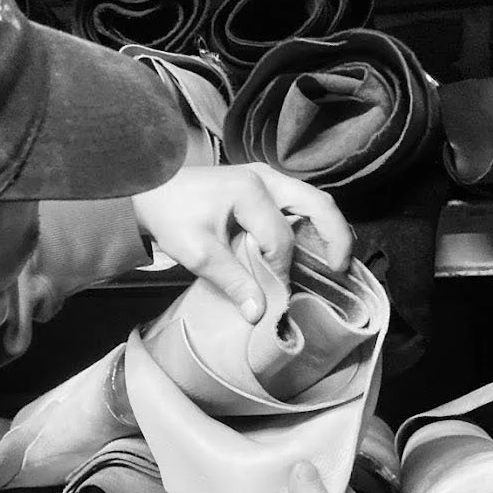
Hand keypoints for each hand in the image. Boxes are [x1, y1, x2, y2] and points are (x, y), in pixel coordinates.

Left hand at [130, 161, 351, 321]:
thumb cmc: (171, 217)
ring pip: (314, 200)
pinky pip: (299, 202)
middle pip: (319, 204)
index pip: (281, 239)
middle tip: (341, 269)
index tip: (277, 296)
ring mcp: (267, 177)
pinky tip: (311, 247)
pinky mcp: (264, 183)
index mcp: (251, 191)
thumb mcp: (198, 254)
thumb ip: (232, 281)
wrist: (151, 191)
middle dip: (337, 237)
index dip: (282, 271)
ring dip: (327, 229)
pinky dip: (311, 223)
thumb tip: (259, 314)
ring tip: (334, 260)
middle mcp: (266, 178)